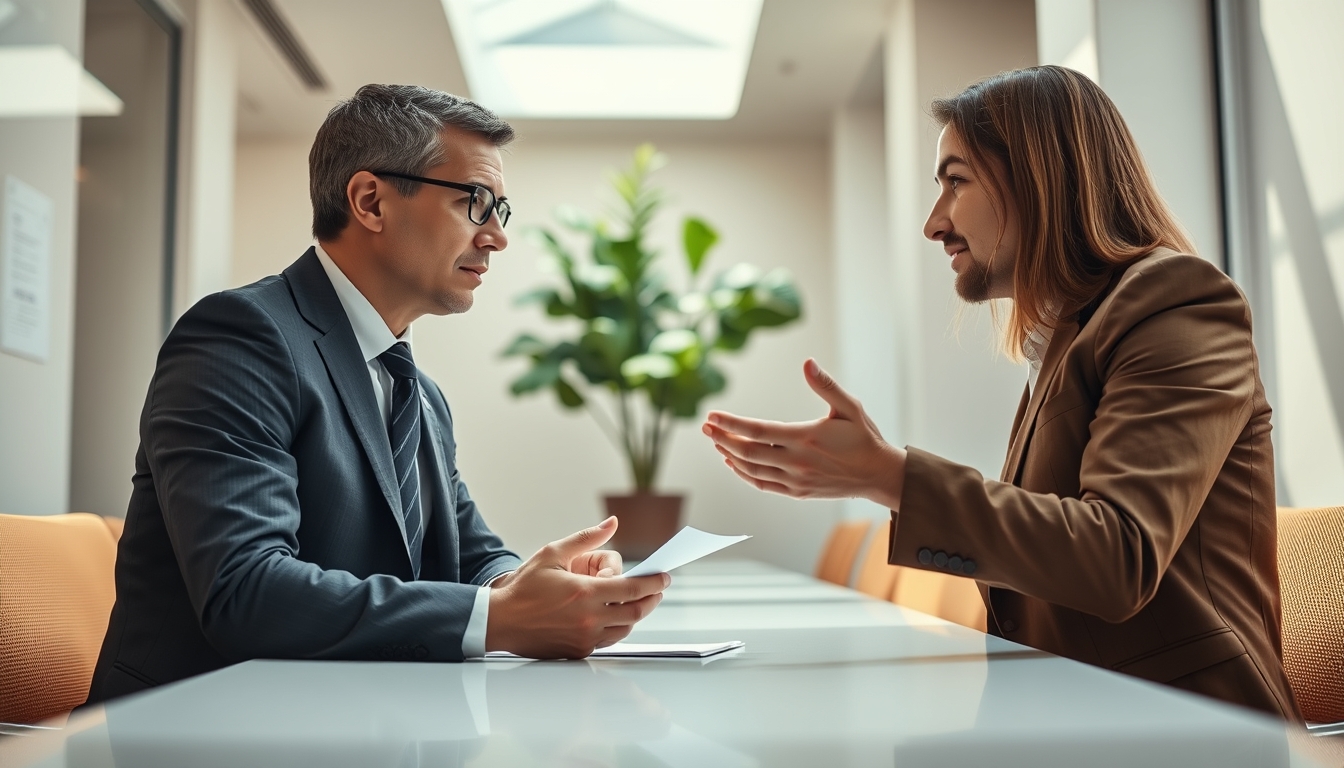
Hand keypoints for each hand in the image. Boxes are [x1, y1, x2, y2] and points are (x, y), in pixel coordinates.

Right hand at [486, 517, 668, 658]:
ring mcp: (584, 637)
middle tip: (659, 589)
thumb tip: (612, 523)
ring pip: (625, 629)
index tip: (664, 576)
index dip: (654, 582)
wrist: (499, 621)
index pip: (632, 589)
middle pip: (636, 612)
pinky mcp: (578, 650)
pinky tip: (618, 617)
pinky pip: (608, 640)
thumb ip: (586, 538)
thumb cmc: (523, 587)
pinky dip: (619, 628)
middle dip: (653, 599)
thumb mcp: (552, 552)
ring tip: (641, 601)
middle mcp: (588, 618)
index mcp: (584, 592)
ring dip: (638, 615)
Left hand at [702, 358, 906, 508]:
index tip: (712, 415)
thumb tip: (808, 363)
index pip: (758, 431)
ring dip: (730, 455)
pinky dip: (744, 474)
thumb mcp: (850, 407)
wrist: (878, 475)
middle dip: (722, 438)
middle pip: (747, 452)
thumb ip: (826, 386)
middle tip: (706, 426)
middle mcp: (797, 461)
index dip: (732, 423)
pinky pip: (763, 484)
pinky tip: (734, 462)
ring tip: (716, 440)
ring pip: (752, 470)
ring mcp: (795, 480)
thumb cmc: (864, 437)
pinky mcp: (797, 491)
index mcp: (806, 437)